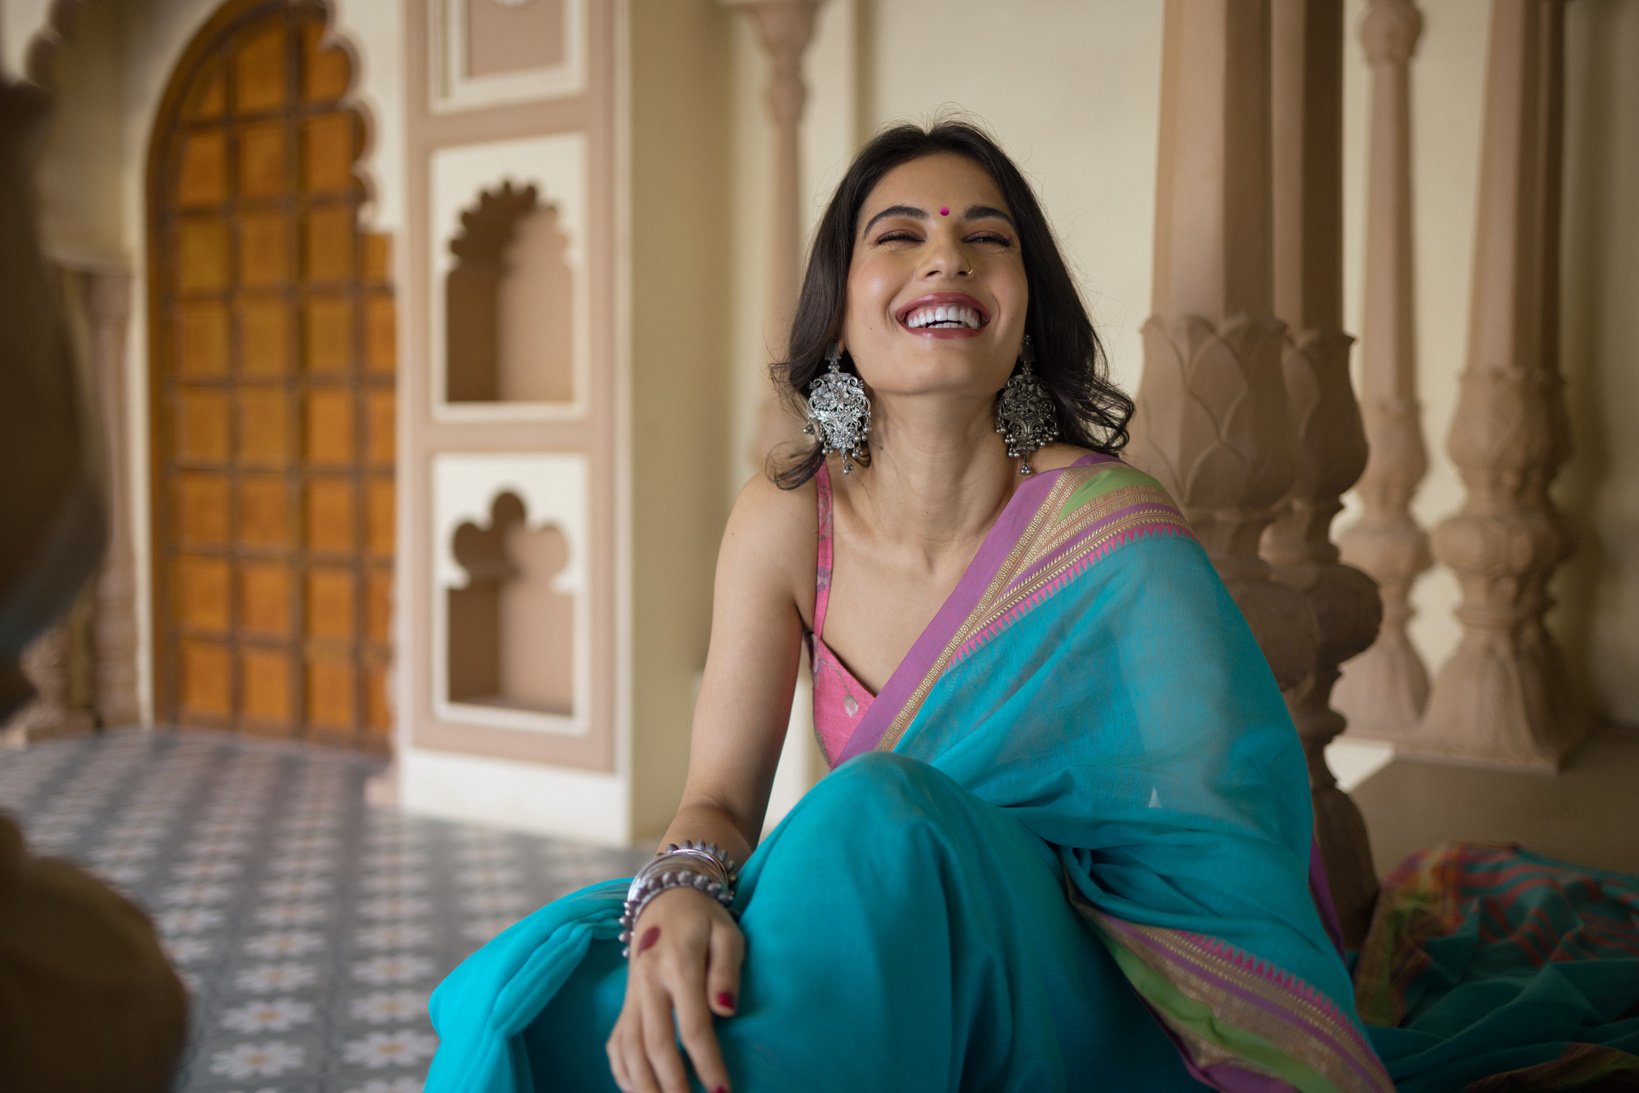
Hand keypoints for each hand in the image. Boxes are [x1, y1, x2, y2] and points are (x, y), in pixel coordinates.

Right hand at [607, 886, 742, 1092]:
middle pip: (655, 1044)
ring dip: (643, 1086)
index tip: (722, 1091)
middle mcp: (649, 983)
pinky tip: (637, 1091)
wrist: (665, 899)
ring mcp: (632, 995)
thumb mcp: (727, 934)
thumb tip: (725, 1011)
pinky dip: (623, 1072)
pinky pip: (616, 1044)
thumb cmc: (705, 920)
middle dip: (672, 1085)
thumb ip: (727, 970)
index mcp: (678, 965)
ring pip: (630, 1049)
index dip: (707, 1062)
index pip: (692, 1025)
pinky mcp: (625, 1003)